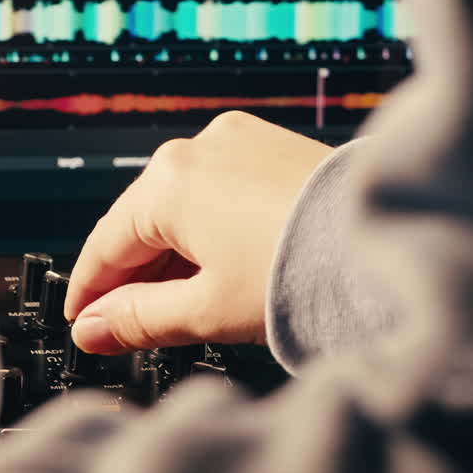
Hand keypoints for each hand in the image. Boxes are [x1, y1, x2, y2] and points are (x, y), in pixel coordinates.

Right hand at [65, 111, 333, 353]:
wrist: (392, 244)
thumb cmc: (303, 274)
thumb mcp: (205, 310)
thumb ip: (137, 320)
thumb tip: (91, 331)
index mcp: (169, 182)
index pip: (106, 245)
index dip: (89, 291)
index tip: (81, 322)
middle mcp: (198, 148)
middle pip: (142, 222)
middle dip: (133, 275)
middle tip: (125, 323)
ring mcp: (239, 141)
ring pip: (181, 205)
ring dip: (172, 254)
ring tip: (178, 304)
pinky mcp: (272, 146)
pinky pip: (218, 189)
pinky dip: (207, 229)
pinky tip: (215, 267)